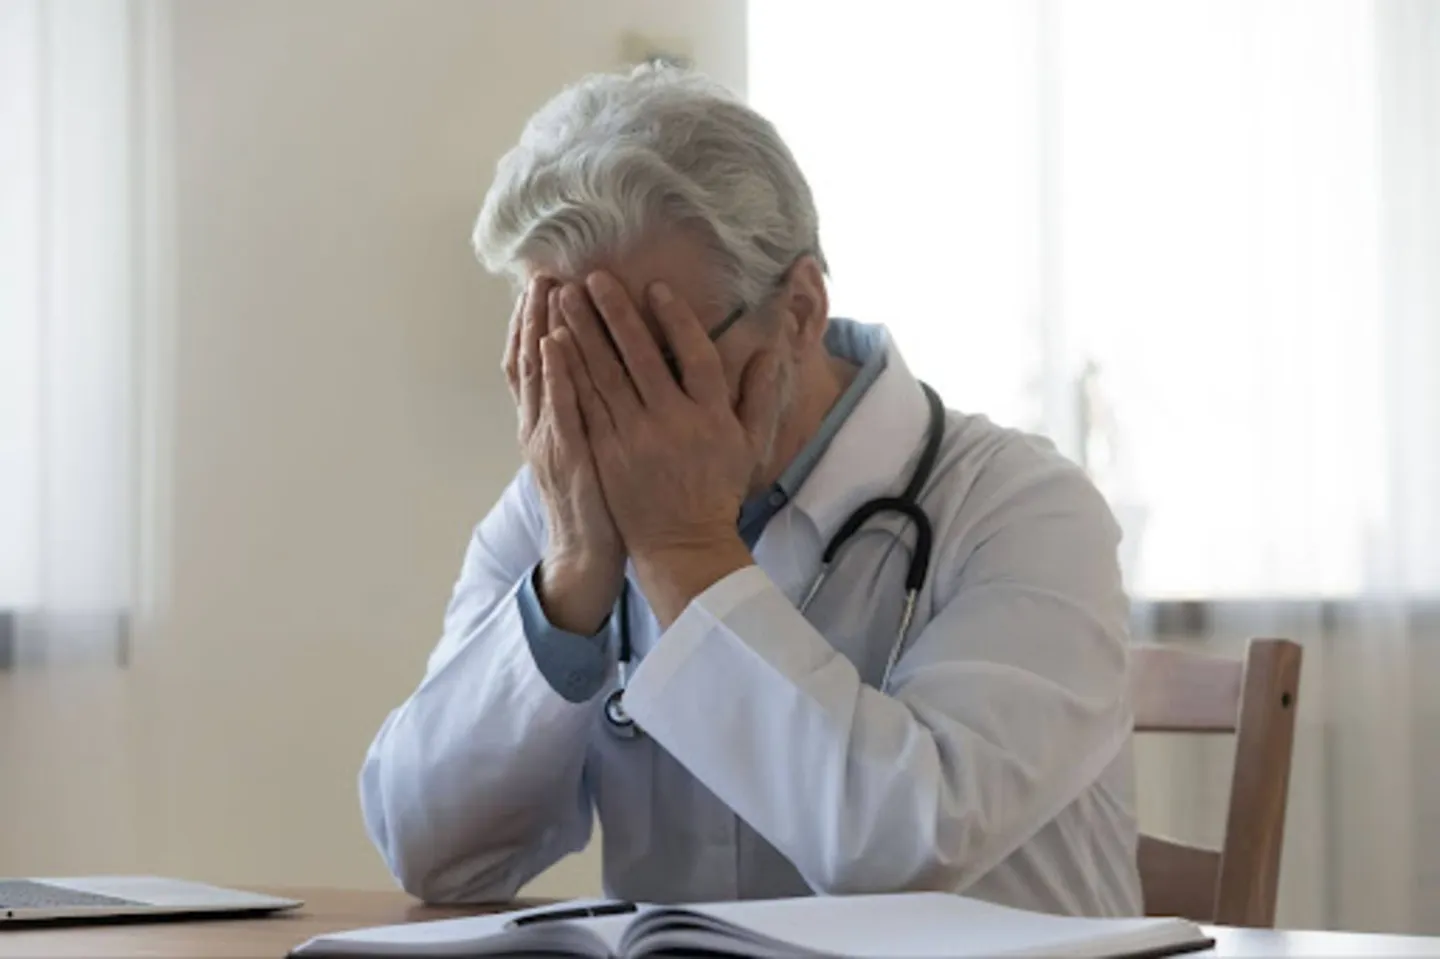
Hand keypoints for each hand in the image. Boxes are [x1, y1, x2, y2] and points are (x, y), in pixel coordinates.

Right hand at [502, 278, 623, 633]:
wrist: (588, 553)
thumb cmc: (600, 498)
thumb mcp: (589, 446)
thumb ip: (587, 407)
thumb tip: (597, 370)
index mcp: (547, 420)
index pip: (536, 361)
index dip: (535, 322)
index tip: (545, 282)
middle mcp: (540, 425)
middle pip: (529, 359)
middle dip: (533, 315)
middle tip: (542, 273)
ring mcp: (549, 440)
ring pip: (538, 377)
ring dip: (539, 331)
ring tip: (544, 291)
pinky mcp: (566, 458)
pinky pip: (558, 411)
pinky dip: (554, 377)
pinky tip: (556, 346)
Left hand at [553, 274, 783, 623]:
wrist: (683, 544)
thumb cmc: (716, 490)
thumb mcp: (749, 444)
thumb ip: (758, 394)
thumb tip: (770, 349)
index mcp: (711, 416)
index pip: (696, 355)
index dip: (676, 319)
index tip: (655, 286)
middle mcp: (672, 422)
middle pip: (641, 355)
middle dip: (615, 312)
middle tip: (593, 278)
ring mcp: (635, 438)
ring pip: (604, 374)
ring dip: (583, 332)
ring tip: (565, 297)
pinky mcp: (606, 453)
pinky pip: (584, 404)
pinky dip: (569, 371)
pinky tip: (555, 344)